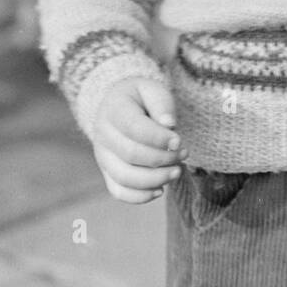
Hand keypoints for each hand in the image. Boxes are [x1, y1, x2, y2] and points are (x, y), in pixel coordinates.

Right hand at [92, 77, 185, 203]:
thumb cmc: (141, 98)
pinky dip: (140, 196)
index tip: (179, 141)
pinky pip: (119, 191)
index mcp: (114, 110)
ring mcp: (103, 156)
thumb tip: (169, 124)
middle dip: (163, 158)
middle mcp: (103, 135)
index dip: (158, 138)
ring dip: (155, 179)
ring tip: (177, 172)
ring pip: (124, 177)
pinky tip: (160, 190)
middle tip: (184, 154)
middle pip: (131, 155)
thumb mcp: (153, 89)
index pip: (134, 128)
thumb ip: (162, 103)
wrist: (119, 106)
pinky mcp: (107, 172)